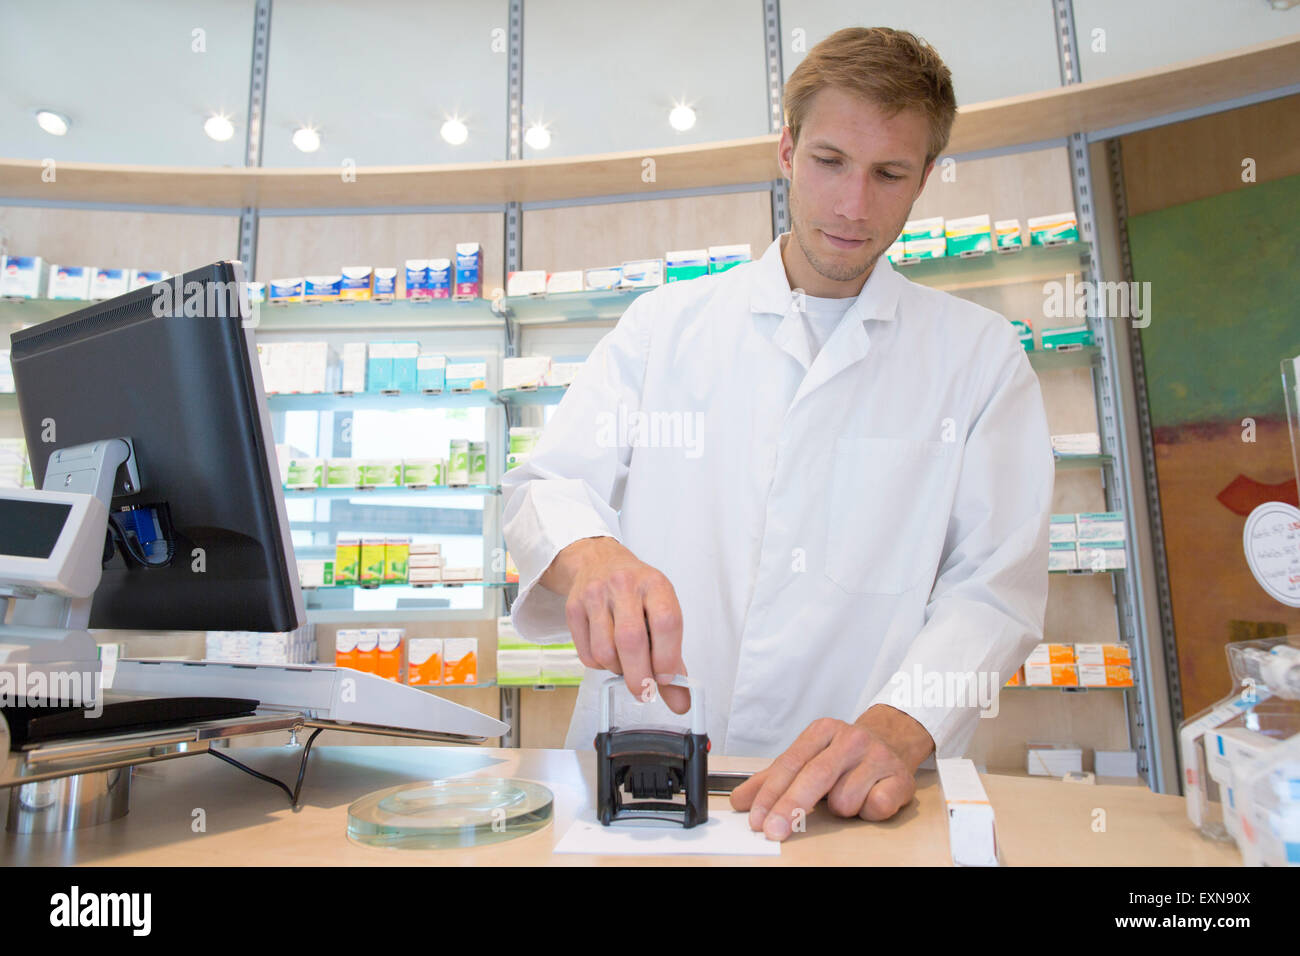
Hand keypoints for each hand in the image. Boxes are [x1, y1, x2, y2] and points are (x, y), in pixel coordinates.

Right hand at [540, 536, 689, 713]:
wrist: (598, 562)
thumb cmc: (636, 592)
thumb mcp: (661, 611)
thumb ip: (672, 658)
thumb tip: (681, 700)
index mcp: (655, 584)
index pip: (665, 622)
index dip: (667, 657)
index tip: (665, 679)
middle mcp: (624, 585)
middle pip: (631, 640)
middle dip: (639, 676)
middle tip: (644, 692)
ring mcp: (595, 595)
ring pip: (605, 651)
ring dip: (618, 669)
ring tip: (625, 663)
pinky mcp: (573, 608)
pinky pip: (586, 654)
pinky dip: (600, 665)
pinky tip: (608, 653)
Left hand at [729, 705, 933, 840]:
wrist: (893, 740)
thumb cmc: (843, 755)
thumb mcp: (805, 758)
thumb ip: (771, 780)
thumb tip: (740, 802)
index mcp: (822, 731)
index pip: (790, 764)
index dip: (770, 794)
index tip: (756, 819)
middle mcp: (850, 739)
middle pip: (814, 777)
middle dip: (790, 808)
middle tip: (774, 831)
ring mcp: (878, 756)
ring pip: (845, 799)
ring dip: (840, 808)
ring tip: (846, 796)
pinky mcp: (900, 777)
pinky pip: (875, 807)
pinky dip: (868, 811)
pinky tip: (869, 798)